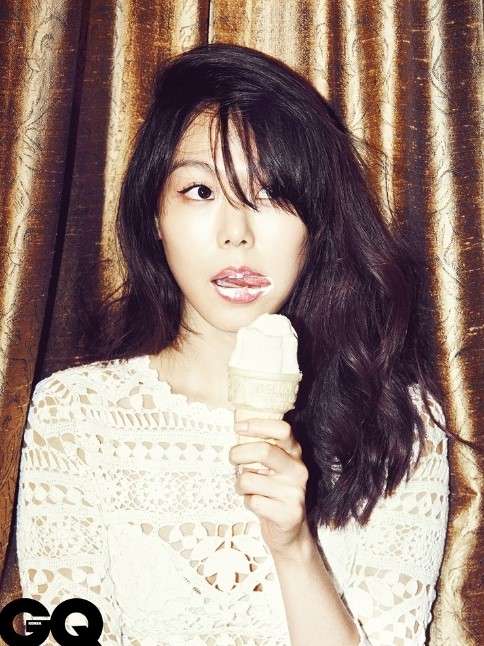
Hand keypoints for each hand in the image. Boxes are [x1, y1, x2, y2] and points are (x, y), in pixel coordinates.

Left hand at [229, 418, 309, 555]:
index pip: (283, 430)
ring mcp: (295, 492)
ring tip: (246, 490)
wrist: (289, 533)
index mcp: (294, 454)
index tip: (238, 427)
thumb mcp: (271, 467)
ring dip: (240, 485)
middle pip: (264, 451)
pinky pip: (253, 502)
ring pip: (250, 480)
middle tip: (232, 459)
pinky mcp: (289, 514)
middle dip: (239, 453)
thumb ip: (261, 449)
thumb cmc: (272, 493)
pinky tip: (257, 505)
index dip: (258, 425)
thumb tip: (238, 429)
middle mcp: (298, 470)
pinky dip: (247, 503)